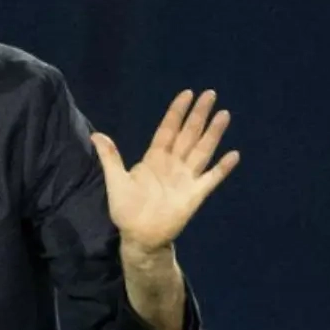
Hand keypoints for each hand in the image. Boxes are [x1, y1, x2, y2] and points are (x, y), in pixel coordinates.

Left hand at [90, 90, 239, 253]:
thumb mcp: (115, 180)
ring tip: (224, 114)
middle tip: (210, 94)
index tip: (187, 94)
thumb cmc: (126, 208)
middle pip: (189, 134)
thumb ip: (110, 157)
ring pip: (202, 149)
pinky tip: (233, 155)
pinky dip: (222, 168)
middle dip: (199, 114)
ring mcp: (186, 178)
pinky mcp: (195, 194)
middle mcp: (173, 164)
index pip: (168, 129)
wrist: (139, 236)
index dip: (177, 112)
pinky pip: (211, 178)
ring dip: (213, 133)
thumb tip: (96, 135)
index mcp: (155, 158)